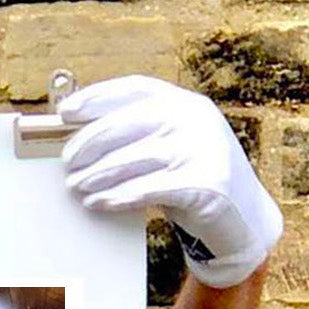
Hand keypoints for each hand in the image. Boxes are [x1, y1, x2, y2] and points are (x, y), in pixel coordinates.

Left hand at [59, 76, 282, 288]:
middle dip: (90, 142)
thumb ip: (141, 135)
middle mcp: (195, 120)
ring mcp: (202, 150)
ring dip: (98, 174)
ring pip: (134, 157)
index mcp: (186, 103)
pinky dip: (119, 196)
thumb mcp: (173, 147)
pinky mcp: (204, 184)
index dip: (97, 97)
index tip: (65, 112)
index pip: (135, 89)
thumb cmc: (194, 181)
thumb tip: (81, 136)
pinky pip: (149, 188)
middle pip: (128, 122)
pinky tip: (99, 203)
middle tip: (67, 162)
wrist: (243, 219)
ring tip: (76, 187)